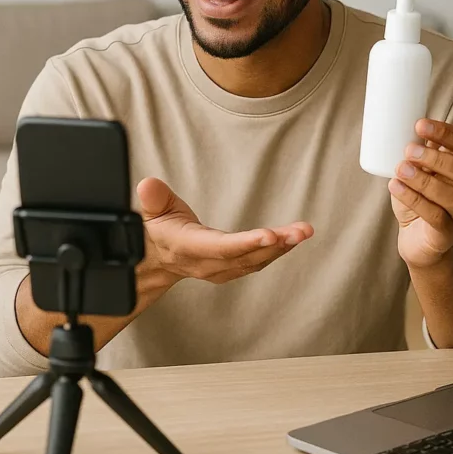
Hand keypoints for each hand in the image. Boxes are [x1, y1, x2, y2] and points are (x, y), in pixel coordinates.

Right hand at [135, 177, 313, 288]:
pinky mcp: (233, 268)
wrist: (156, 260)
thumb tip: (148, 185)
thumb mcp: (149, 212)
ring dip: (283, 246)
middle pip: (246, 256)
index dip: (245, 243)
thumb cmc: (157, 231)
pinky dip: (278, 250)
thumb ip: (152, 198)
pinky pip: (259, 261)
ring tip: (304, 231)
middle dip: (276, 244)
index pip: (220, 247)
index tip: (269, 236)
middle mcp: (208, 263)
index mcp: (188, 247)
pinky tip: (294, 238)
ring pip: (257, 260)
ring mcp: (221, 269)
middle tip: (300, 231)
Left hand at [389, 120, 452, 268]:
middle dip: (438, 158)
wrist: (417, 238)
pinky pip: (436, 216)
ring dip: (424, 180)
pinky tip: (395, 186)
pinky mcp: (449, 235)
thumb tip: (411, 125)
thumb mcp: (423, 170)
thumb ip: (423, 151)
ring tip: (400, 169)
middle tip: (409, 150)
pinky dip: (413, 198)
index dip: (448, 133)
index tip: (420, 124)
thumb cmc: (422, 197)